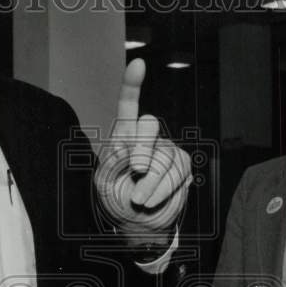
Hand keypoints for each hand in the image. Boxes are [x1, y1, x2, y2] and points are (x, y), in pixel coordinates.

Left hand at [95, 59, 191, 243]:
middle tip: (134, 169)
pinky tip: (150, 200)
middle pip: (150, 125)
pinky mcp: (182, 165)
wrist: (134, 222)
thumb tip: (143, 164)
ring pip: (164, 155)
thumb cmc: (115, 197)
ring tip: (138, 198)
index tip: (138, 64)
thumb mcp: (103, 180)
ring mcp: (166, 149)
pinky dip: (162, 190)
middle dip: (141, 147)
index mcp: (123, 134)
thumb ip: (117, 165)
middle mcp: (147, 137)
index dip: (132, 84)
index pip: (128, 104)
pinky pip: (177, 172)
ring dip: (150, 182)